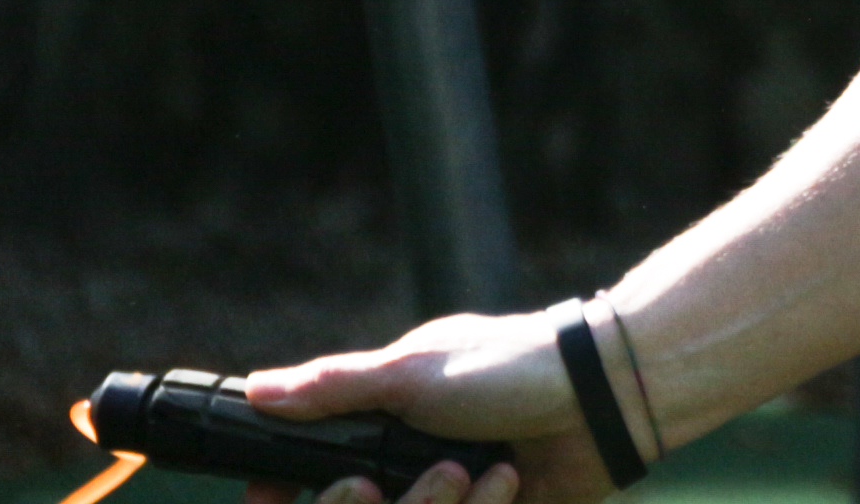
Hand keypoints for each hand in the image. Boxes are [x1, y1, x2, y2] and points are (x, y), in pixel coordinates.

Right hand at [239, 311, 610, 503]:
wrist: (603, 397)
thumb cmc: (510, 368)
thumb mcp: (415, 372)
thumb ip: (337, 388)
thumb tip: (257, 388)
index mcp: (385, 424)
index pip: (314, 473)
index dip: (286, 493)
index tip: (270, 497)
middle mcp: (412, 465)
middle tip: (371, 485)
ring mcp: (450, 497)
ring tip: (468, 470)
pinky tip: (508, 480)